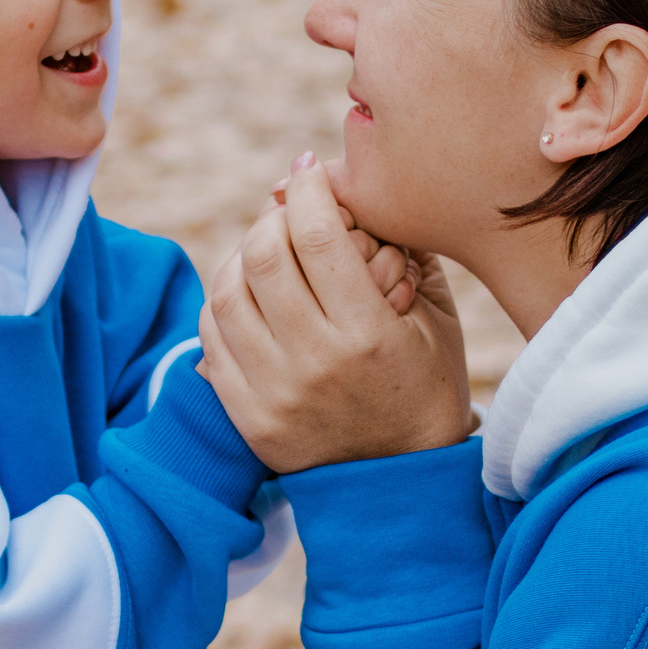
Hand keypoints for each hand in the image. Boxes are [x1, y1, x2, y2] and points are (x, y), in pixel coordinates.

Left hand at [200, 155, 472, 473]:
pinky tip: (249, 292)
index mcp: (368, 334)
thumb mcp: (436, 313)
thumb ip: (400, 244)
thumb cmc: (427, 383)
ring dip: (241, 255)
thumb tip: (341, 183)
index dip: (306, 188)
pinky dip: (225, 301)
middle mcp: (313, 363)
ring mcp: (272, 394)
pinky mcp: (247, 416)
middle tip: (287, 211)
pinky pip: (212, 337)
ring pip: (226, 293)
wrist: (402, 479)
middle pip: (262, 256)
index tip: (307, 169)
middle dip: (272, 217)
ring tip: (266, 249)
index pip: (315, 236)